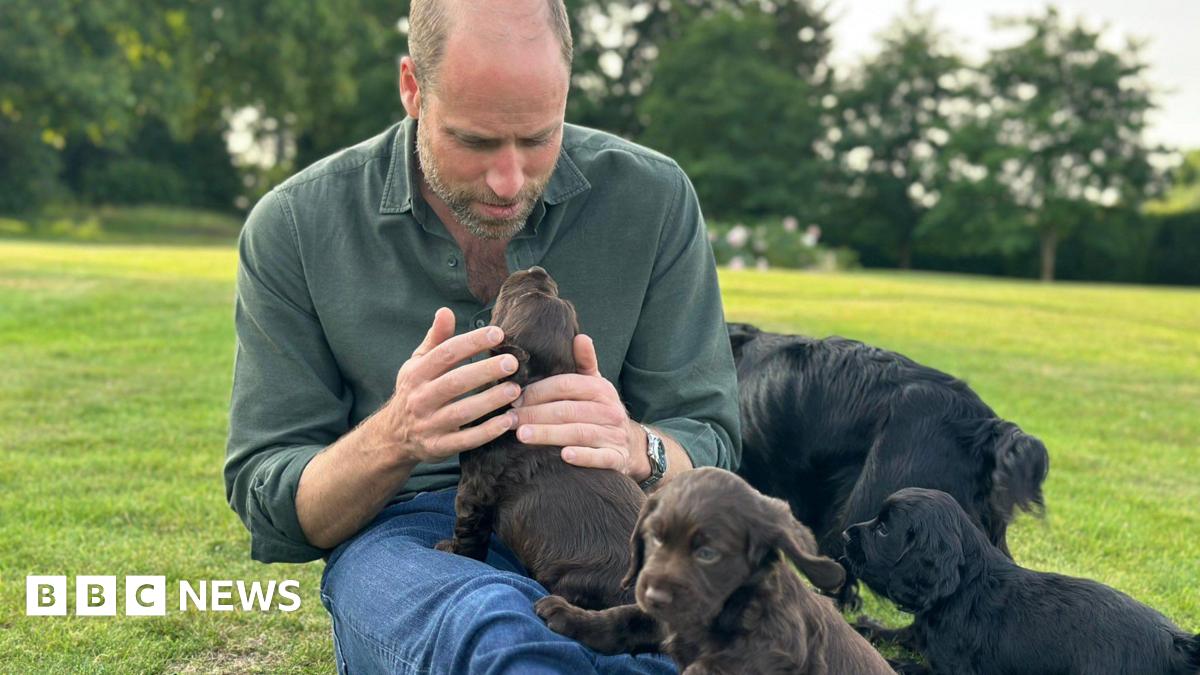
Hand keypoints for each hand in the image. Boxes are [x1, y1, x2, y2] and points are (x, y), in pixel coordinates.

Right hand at [377, 307, 522, 464]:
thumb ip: (435, 340)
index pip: (445, 354)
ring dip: (491, 401)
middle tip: (512, 362)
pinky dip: (488, 431)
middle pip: (455, 382)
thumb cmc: (414, 392)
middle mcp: (420, 399)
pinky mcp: (439, 447)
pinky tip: (509, 421)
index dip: (471, 342)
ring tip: (516, 390)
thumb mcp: (417, 364)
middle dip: (485, 371)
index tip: (498, 333)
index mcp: (417, 374)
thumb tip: (446, 311)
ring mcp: (429, 425)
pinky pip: (466, 440)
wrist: (393, 437)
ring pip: (462, 412)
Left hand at [510, 334, 651, 480]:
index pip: (566, 385)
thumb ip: (585, 363)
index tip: (514, 398)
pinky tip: (564, 456)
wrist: (631, 446)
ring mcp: (614, 435)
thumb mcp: (596, 386)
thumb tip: (580, 336)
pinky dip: (583, 456)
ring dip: (549, 434)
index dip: (539, 391)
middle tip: (509, 419)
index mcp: (601, 389)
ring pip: (579, 433)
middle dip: (535, 414)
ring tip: (522, 436)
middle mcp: (610, 410)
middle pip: (568, 410)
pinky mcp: (616, 458)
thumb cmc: (601, 412)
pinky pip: (600, 457)